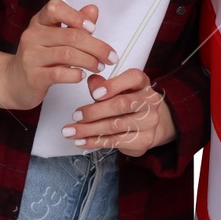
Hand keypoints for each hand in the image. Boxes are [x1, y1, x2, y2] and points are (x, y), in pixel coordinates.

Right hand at [1, 0, 118, 110]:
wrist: (13, 82)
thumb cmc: (39, 57)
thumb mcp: (56, 37)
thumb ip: (75, 23)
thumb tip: (93, 10)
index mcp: (39, 22)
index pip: (55, 8)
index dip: (77, 16)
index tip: (93, 28)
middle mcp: (32, 36)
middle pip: (71, 35)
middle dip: (97, 46)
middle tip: (110, 56)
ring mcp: (31, 56)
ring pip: (68, 54)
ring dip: (90, 61)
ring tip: (99, 66)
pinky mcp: (33, 77)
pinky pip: (59, 73)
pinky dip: (76, 74)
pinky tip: (81, 75)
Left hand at [61, 68, 175, 155]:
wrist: (150, 125)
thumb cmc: (129, 104)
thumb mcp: (118, 90)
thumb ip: (103, 85)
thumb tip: (92, 81)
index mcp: (142, 83)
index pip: (133, 78)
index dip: (113, 85)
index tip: (95, 94)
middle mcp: (150, 101)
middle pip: (121, 104)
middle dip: (94, 111)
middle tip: (76, 116)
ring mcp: (149, 122)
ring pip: (115, 126)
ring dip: (89, 129)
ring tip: (71, 131)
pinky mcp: (143, 140)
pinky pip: (115, 141)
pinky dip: (94, 141)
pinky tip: (82, 141)